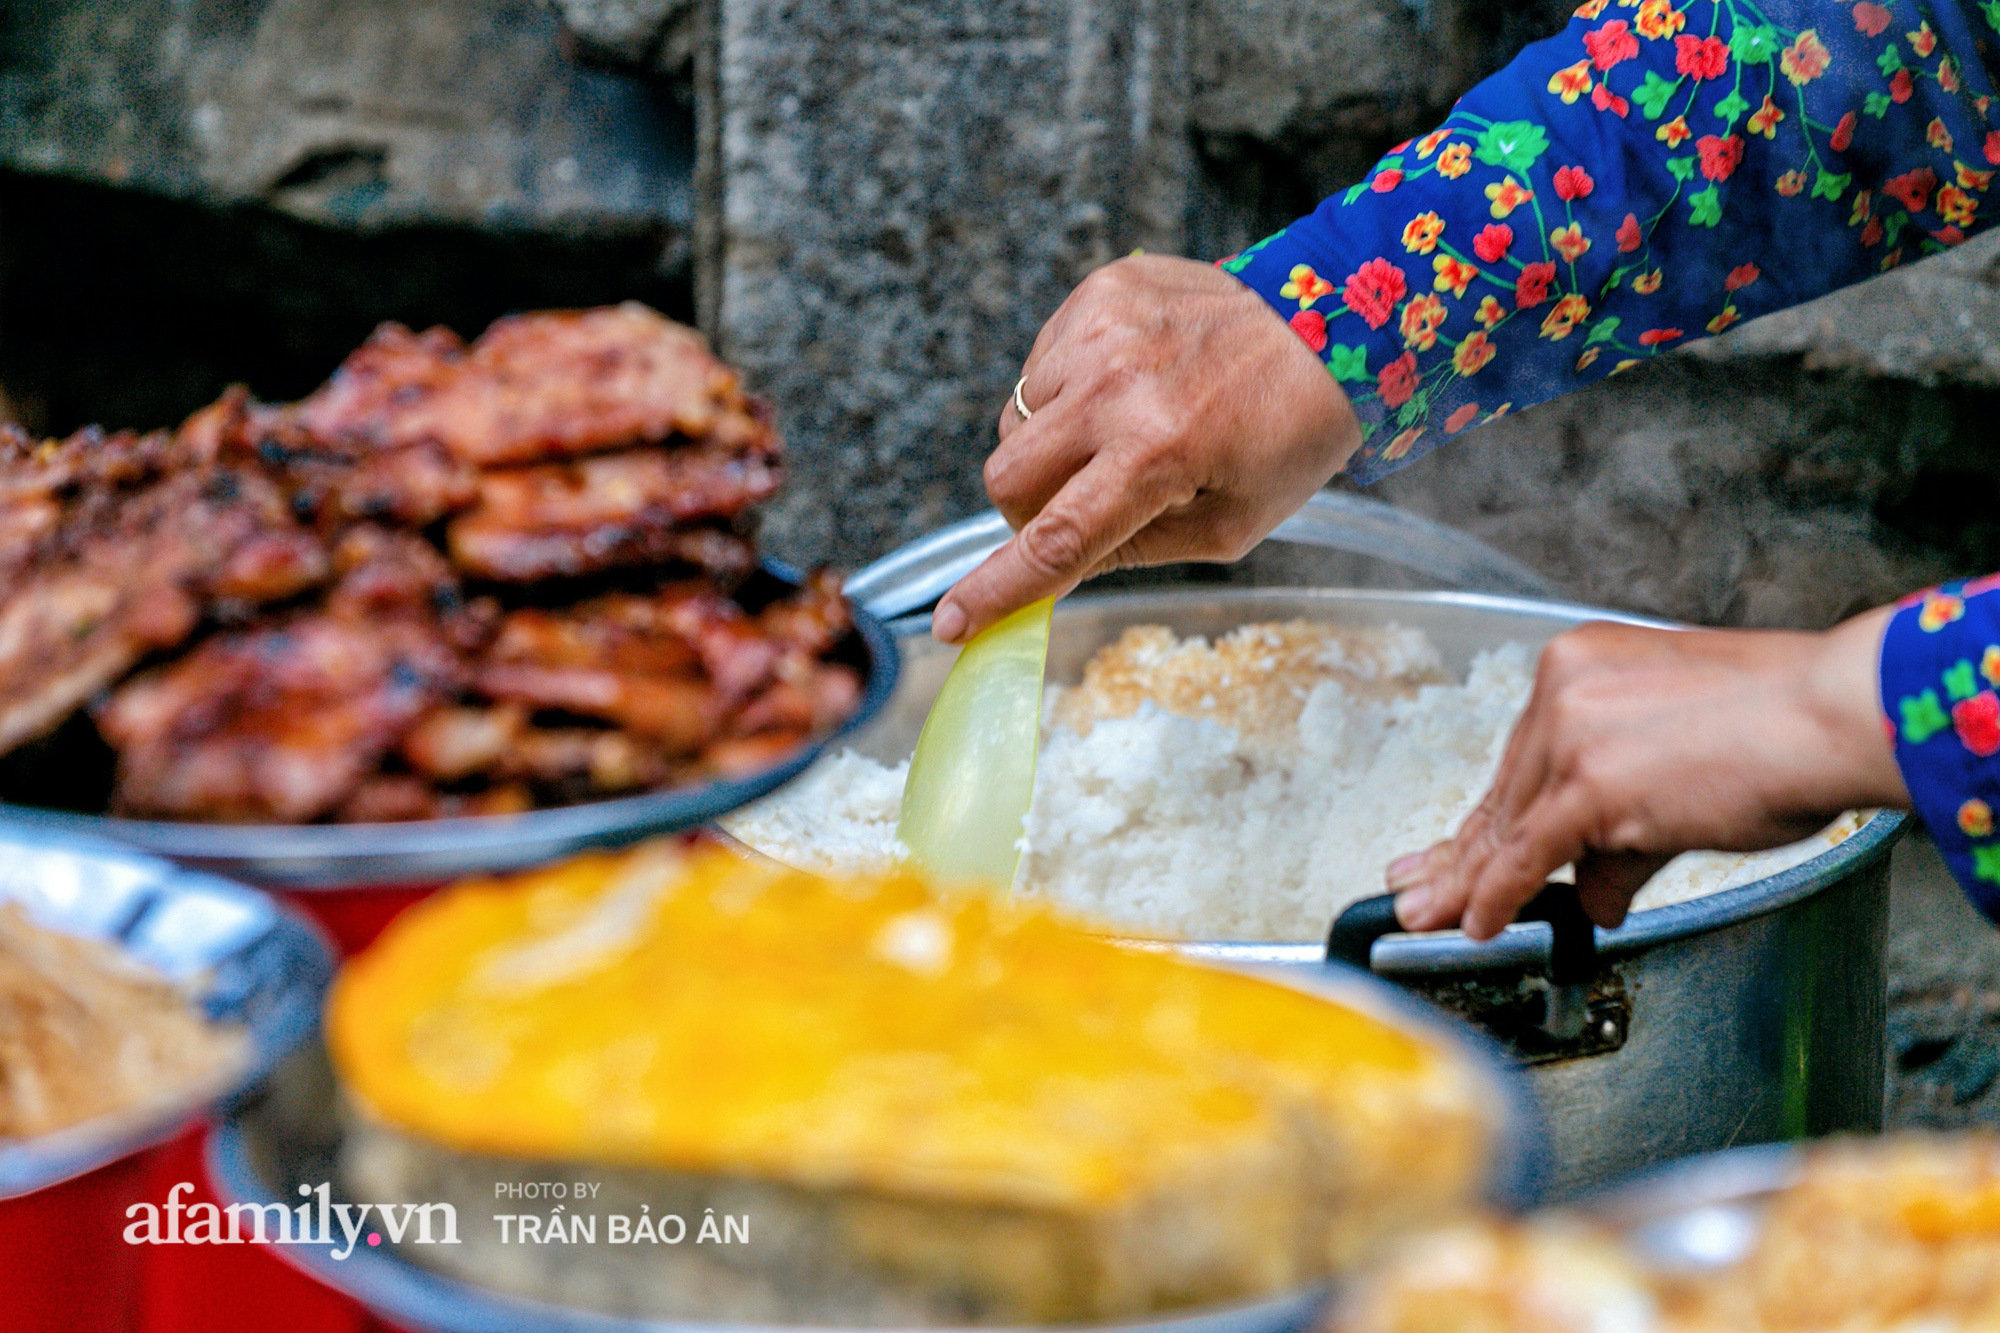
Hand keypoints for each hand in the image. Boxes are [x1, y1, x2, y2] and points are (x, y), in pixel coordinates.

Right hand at [930, 254, 1359, 643]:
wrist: (1336, 322)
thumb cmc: (1291, 435)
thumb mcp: (1231, 524)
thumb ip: (1136, 550)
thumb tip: (1058, 570)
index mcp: (1159, 454)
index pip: (1054, 538)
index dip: (996, 590)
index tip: (951, 624)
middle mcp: (1118, 387)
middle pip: (1007, 477)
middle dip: (1027, 511)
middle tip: (1080, 506)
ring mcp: (1102, 330)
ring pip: (1018, 419)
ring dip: (1054, 444)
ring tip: (1125, 430)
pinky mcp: (1100, 292)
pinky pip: (1043, 363)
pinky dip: (1070, 390)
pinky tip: (1130, 384)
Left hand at [1388, 609, 1910, 940]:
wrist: (1833, 714)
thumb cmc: (1784, 728)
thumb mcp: (1681, 774)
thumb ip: (1624, 837)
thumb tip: (1594, 896)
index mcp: (1581, 666)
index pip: (1522, 762)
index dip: (1485, 818)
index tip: (1449, 850)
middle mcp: (1564, 689)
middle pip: (1503, 793)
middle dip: (1458, 853)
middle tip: (1414, 888)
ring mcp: (1572, 733)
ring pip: (1508, 825)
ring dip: (1468, 882)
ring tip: (1427, 917)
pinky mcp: (1588, 783)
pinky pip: (1527, 855)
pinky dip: (1498, 895)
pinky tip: (1477, 923)